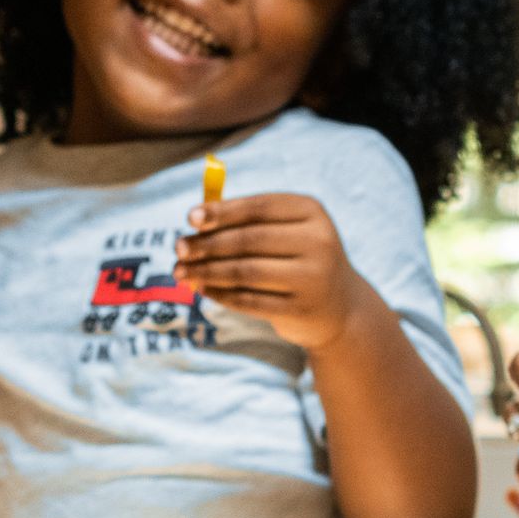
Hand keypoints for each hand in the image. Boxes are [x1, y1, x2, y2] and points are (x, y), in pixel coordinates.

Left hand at [175, 191, 374, 351]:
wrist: (340, 306)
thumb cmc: (297, 258)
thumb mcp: (284, 232)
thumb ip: (245, 222)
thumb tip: (195, 222)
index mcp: (311, 212)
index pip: (259, 208)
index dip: (222, 212)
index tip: (190, 218)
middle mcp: (318, 242)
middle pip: (248, 240)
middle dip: (206, 245)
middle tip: (178, 249)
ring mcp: (312, 278)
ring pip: (245, 272)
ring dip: (206, 271)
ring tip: (181, 272)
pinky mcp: (301, 309)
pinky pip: (249, 300)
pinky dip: (221, 294)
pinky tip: (203, 288)